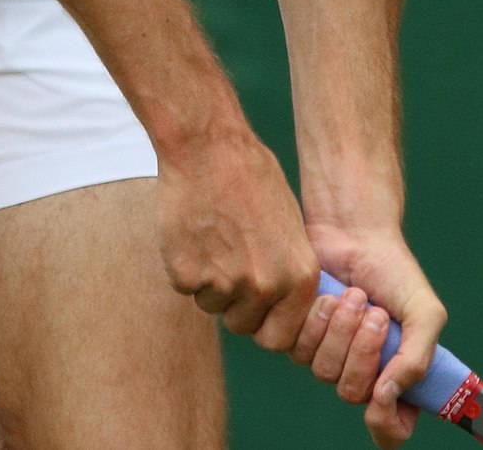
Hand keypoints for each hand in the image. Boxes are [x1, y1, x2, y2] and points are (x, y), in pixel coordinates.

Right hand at [156, 120, 319, 351]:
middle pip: (243, 324)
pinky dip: (184, 264)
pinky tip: (191, 228)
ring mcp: (225, 284)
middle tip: (226, 263)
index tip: (253, 305)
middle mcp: (266, 287)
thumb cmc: (249, 174)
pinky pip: (185, 286)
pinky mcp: (187, 275)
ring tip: (210, 234)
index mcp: (298, 278)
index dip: (264, 322)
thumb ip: (285, 270)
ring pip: (211, 304)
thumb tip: (279, 302)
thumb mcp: (288, 226)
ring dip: (207, 281)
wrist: (208, 145)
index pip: (281, 337)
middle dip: (233, 304)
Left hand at [293, 227, 446, 448]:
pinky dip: (317, 320)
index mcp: (397, 375)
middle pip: (353, 395)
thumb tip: (388, 395)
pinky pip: (297, 349)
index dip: (387, 424)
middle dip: (364, 351)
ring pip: (323, 372)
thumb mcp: (424, 312)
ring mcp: (328, 354)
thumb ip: (419, 358)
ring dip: (341, 330)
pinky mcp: (299, 333)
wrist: (354, 230)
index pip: (390, 430)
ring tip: (354, 295)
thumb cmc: (393, 269)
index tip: (384, 395)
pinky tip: (329, 294)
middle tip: (375, 313)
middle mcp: (361, 371)